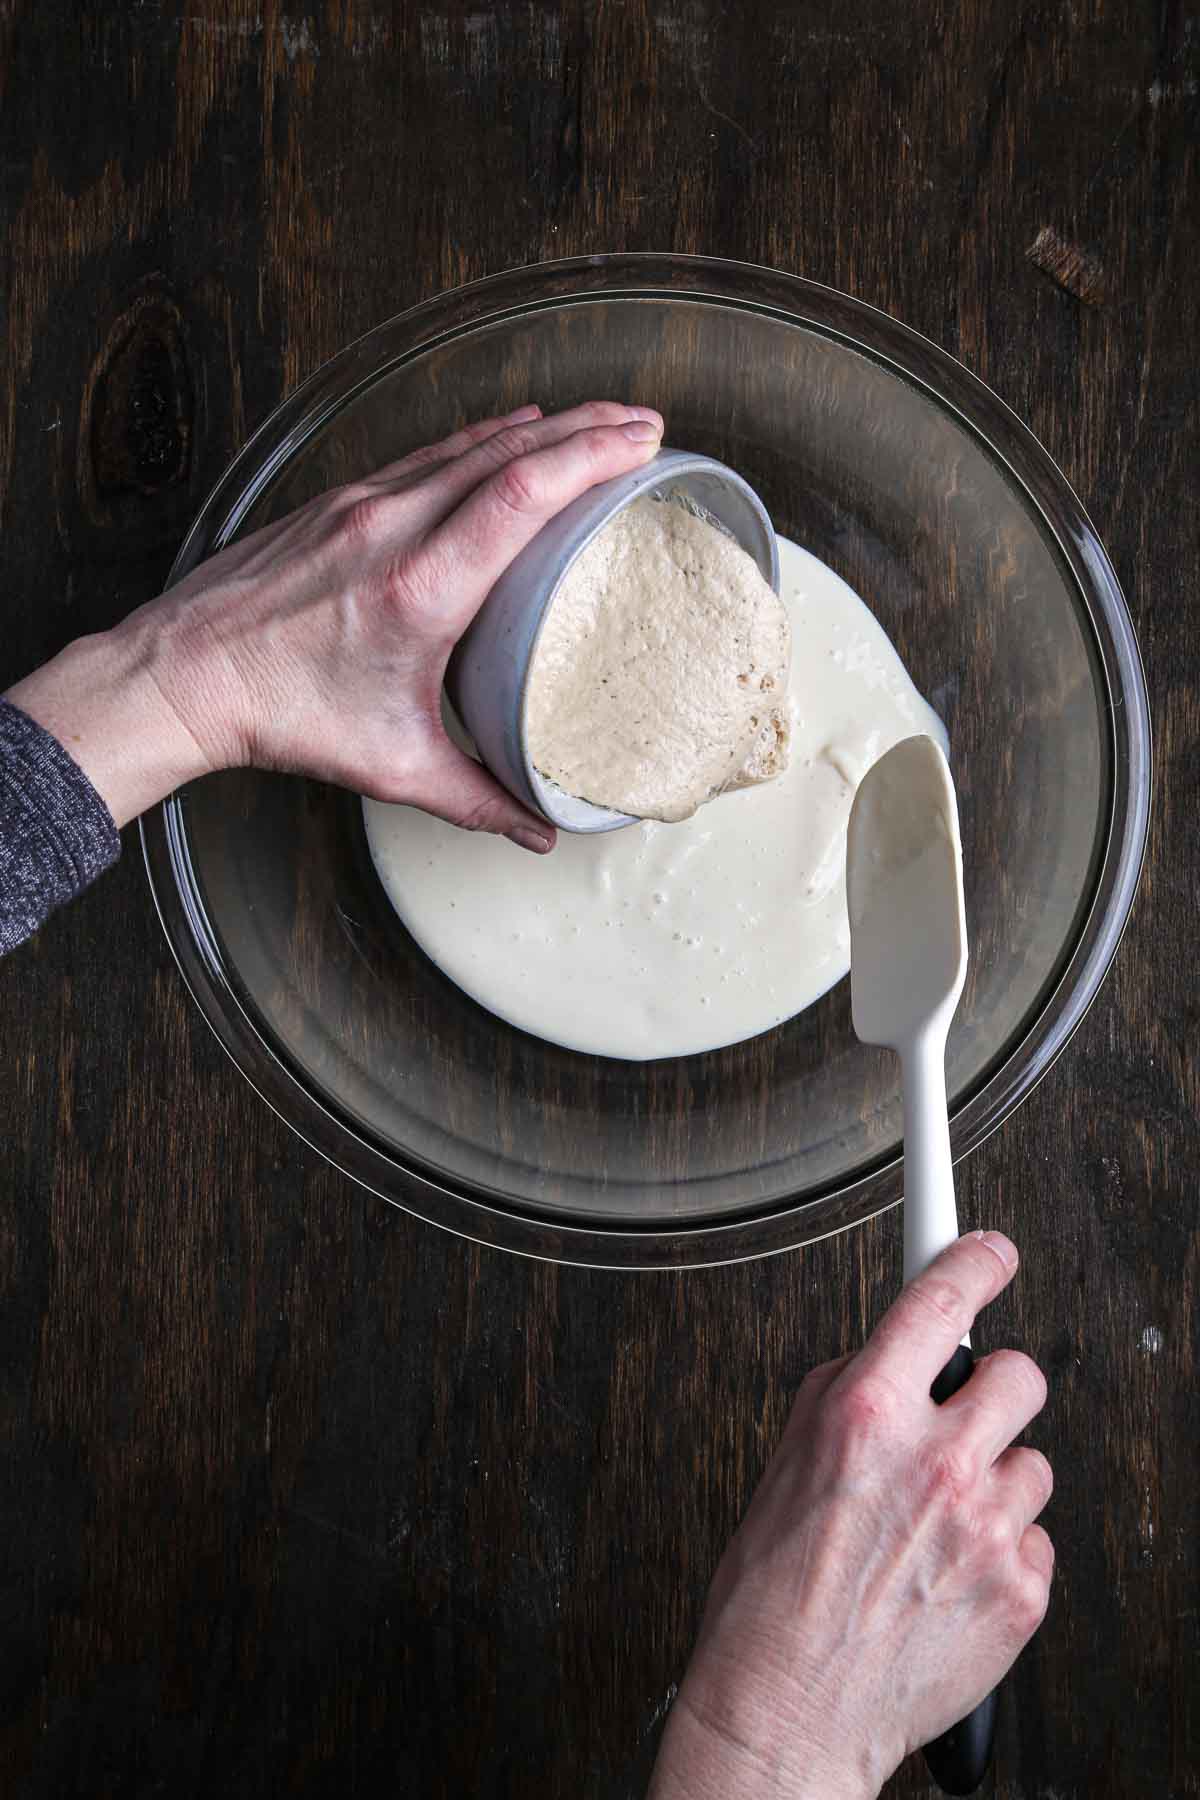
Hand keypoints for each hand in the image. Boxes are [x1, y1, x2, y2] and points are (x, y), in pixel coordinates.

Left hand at [6, 400, 663, 836]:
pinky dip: (482, 440)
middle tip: (645, 426)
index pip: (516, 494)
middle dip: (585, 429)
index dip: (587, 458)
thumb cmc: (280, 714)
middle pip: (506, 451)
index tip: (638, 444)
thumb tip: (539, 832)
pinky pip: (428, 455)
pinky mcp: (341, 501)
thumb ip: (478, 799)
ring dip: (540, 427)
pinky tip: (510, 434)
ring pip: (467, 443)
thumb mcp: (391, 766)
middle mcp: (392, 528)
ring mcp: (362, 504)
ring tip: (597, 422)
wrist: (186, 675)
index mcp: (418, 588)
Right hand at [650, 1232, 1052, 1799]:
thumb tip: (888, 1362)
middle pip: (1019, 1375)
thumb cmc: (770, 1598)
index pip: (941, 1300)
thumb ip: (846, 1395)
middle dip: (993, 1391)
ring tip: (939, 1524)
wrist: (787, 1711)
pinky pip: (1037, 1538)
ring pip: (1032, 1462)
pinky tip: (951, 1572)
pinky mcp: (1020, 1591)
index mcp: (866, 1415)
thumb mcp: (785, 1461)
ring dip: (994, 1481)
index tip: (992, 1252)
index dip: (977, 1261)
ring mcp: (986, 1527)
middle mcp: (936, 1461)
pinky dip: (1002, 1550)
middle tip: (961, 1422)